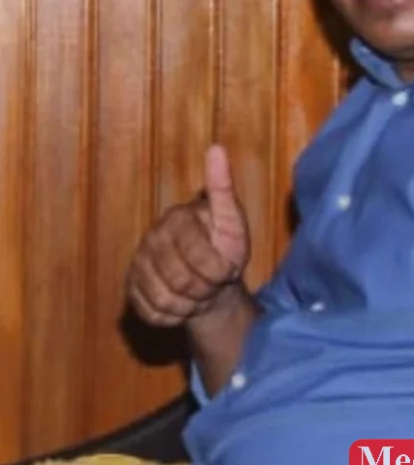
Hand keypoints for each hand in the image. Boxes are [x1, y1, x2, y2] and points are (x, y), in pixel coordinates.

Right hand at [126, 145, 249, 326]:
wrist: (212, 282)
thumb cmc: (225, 248)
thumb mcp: (232, 220)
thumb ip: (223, 188)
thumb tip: (217, 148)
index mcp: (177, 218)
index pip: (200, 258)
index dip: (219, 271)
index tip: (228, 269)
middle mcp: (151, 238)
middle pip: (181, 281)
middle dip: (206, 289)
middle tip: (214, 283)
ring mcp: (138, 264)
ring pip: (165, 300)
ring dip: (191, 305)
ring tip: (200, 292)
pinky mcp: (131, 289)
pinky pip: (151, 314)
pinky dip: (173, 316)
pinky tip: (183, 304)